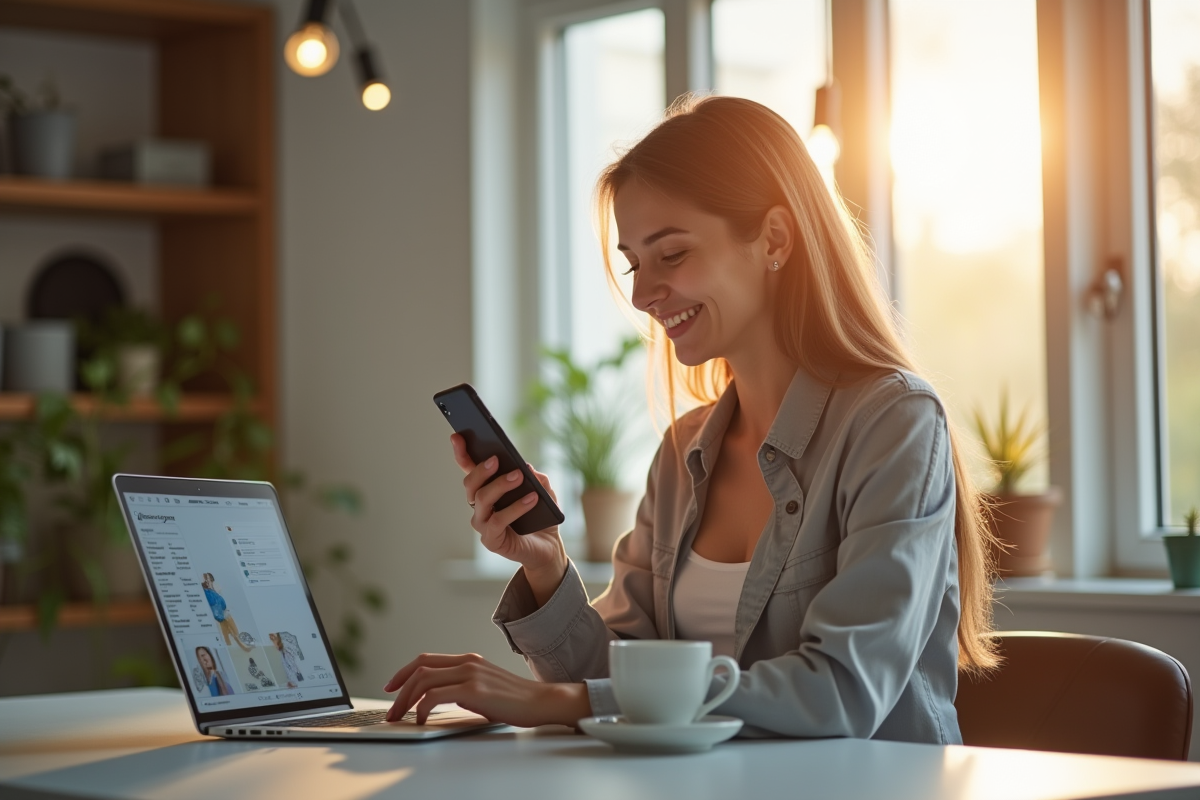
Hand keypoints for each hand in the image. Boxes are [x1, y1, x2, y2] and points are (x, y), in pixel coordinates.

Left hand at [383, 653, 590, 726]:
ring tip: (400, 717)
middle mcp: (467, 662)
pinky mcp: (473, 690)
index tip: (392, 687)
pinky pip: (434, 696)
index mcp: (468, 659)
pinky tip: (421, 720)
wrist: (541, 702)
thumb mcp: (484, 687)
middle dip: (399, 689)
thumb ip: (462, 686)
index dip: (404, 672)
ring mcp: (470, 674)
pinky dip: (422, 708)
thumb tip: (437, 698)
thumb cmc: (514, 700)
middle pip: (420, 668)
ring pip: (423, 680)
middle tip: (391, 709)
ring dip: (406, 700)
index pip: (426, 659)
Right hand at [451, 433, 566, 603]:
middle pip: (471, 483)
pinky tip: (531, 499)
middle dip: (481, 469)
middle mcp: (480, 506)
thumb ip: (536, 478)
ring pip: (482, 499)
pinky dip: (515, 507)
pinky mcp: (492, 540)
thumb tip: (526, 466)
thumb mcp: (544, 491)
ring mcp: (483, 524)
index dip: (462, 453)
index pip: (470, 469)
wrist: (548, 547)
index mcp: (488, 489)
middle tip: (497, 458)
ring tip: (519, 476)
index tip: (457, 436)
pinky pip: (498, 520)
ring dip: (500, 485)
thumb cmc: (541, 516)